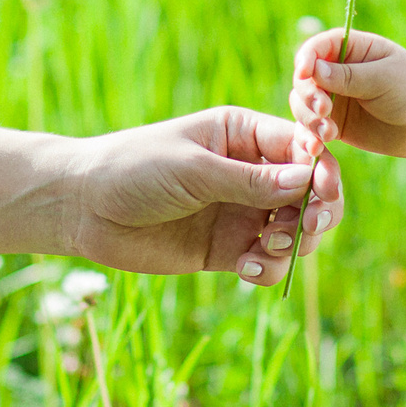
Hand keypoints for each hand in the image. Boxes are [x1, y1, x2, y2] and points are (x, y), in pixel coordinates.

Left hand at [64, 106, 342, 285]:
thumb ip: (250, 180)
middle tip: (304, 228)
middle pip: (310, 193)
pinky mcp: (226, 248)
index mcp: (244, 135)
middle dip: (317, 212)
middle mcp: (249, 172)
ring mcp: (240, 212)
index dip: (321, 171)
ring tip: (265, 248)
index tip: (320, 194)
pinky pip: (266, 261)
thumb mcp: (193, 169)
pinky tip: (245, 270)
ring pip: (294, 231)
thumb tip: (308, 181)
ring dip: (293, 244)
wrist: (84, 209)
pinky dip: (268, 269)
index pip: (303, 148)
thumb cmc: (135, 169)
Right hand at [289, 29, 405, 161]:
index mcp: (352, 49)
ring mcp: (333, 99)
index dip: (306, 58)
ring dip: (308, 118)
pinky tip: (316, 148)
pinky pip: (310, 129)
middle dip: (308, 94)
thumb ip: (349, 76)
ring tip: (328, 134)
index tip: (305, 73)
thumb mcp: (384, 79)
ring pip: (302, 105)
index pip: (317, 47)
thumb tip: (312, 70)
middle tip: (325, 110)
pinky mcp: (333, 124)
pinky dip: (308, 137)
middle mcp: (337, 72)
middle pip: (304, 79)